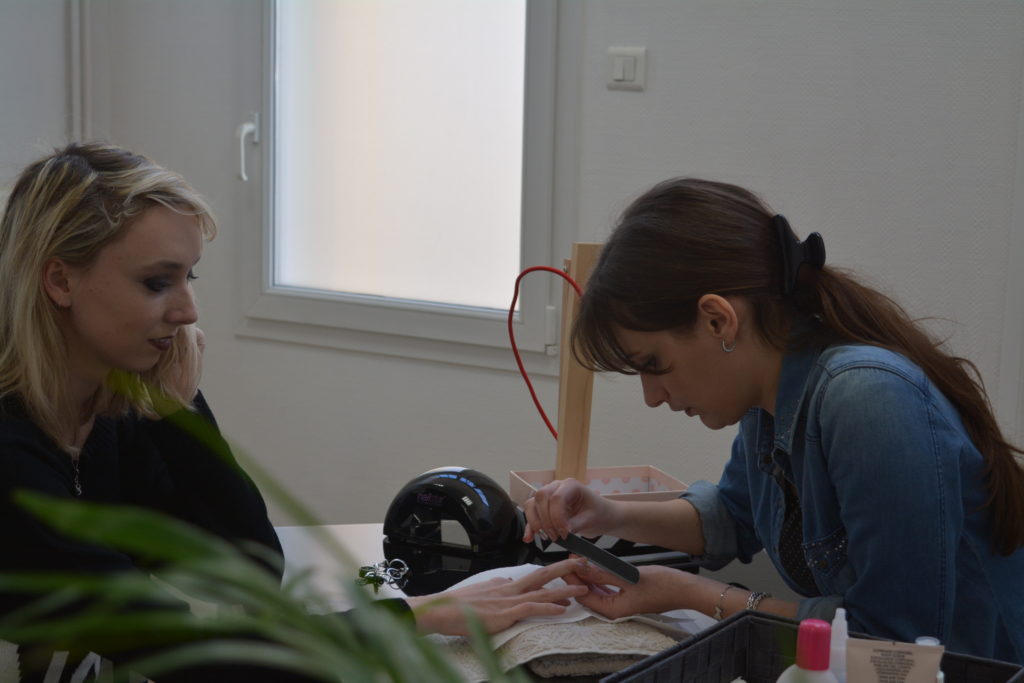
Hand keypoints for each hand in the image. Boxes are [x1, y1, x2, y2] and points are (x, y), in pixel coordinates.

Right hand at [405, 559, 588, 635]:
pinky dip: (548, 608)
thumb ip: (497, 586)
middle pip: (543, 575)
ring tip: (584, 589)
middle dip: (565, 569)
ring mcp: (509, 601)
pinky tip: (562, 610)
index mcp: (506, 585)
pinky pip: (531, 609)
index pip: (535, 576)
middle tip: (584, 563)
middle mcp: (511, 589)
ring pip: (543, 592)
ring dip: (565, 590)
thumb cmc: (457, 604)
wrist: (441, 610)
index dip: (554, 572)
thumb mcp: (481, 590)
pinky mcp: (504, 614)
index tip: (569, 568)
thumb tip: (509, 582)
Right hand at [521, 478, 614, 542]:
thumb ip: (575, 524)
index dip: (557, 517)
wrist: (600, 517)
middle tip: (556, 536)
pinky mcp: (545, 507)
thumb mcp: (591, 520)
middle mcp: (557, 487)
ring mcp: (549, 496)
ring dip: (536, 522)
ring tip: (547, 537)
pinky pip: (532, 514)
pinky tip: (529, 537)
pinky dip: (530, 526)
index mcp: (571, 486)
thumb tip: (561, 531)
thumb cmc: (599, 513)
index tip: (564, 532)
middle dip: (546, 520)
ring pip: (532, 504)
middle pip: (541, 497)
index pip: (556, 497)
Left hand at [563, 561, 698, 618]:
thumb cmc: (662, 584)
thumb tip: (581, 569)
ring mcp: (621, 604)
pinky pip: (607, 589)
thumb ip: (603, 574)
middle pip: (588, 594)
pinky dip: (599, 579)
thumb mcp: (628, 576)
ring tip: (580, 560)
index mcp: (613, 610)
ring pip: (596, 591)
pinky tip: (594, 567)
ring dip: (588, 577)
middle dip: (578, 577)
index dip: (572, 580)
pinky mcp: (627, 596)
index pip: (583, 596)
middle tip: (572, 559)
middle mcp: (615, 610)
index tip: (566, 563)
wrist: (685, 589)